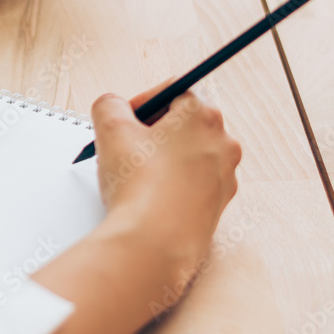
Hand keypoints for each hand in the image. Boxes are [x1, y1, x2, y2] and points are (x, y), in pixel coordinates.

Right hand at [92, 84, 241, 276]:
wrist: (154, 243)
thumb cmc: (139, 186)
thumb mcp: (110, 129)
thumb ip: (109, 104)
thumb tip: (113, 106)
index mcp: (203, 115)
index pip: (172, 91)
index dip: (142, 102)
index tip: (124, 119)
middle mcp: (223, 142)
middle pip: (182, 123)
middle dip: (151, 132)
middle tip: (126, 146)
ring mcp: (224, 176)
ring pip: (187, 155)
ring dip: (161, 159)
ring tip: (134, 176)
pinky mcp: (218, 205)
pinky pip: (191, 184)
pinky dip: (171, 185)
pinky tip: (147, 197)